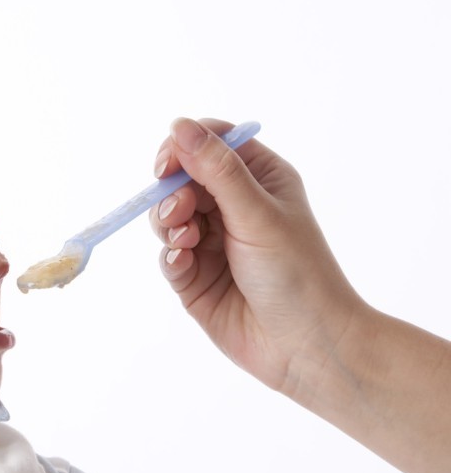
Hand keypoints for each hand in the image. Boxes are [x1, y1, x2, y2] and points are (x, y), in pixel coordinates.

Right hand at [149, 117, 364, 399]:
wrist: (306, 346)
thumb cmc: (297, 274)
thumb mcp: (257, 213)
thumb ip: (216, 170)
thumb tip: (179, 125)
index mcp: (259, 180)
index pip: (211, 143)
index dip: (184, 147)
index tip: (167, 164)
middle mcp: (234, 207)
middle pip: (181, 179)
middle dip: (172, 192)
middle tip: (180, 212)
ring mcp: (212, 243)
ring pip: (168, 216)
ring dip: (168, 223)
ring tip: (186, 241)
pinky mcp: (195, 278)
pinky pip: (168, 254)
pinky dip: (170, 255)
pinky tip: (184, 261)